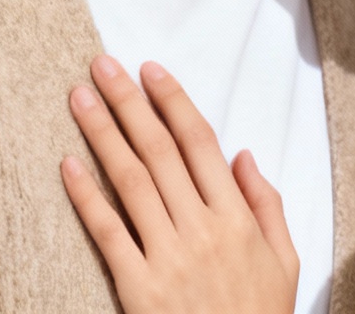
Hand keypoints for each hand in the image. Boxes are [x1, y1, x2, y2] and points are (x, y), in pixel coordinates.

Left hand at [62, 55, 298, 313]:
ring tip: (79, 97)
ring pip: (130, 181)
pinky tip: (68, 165)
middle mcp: (202, 230)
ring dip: (102, 134)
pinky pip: (107, 233)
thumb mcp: (286, 262)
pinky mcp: (138, 289)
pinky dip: (86, 196)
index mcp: (237, 218)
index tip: (149, 70)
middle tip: (100, 65)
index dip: (172, 102)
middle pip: (159, 151)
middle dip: (128, 103)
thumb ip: (267, 205)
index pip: (200, 143)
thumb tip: (244, 155)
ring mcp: (168, 258)